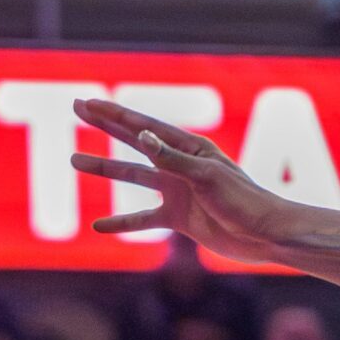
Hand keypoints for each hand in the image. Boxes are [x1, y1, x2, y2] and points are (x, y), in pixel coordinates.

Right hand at [76, 99, 288, 263]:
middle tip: (78, 108)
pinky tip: (99, 225)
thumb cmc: (243, 201)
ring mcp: (178, 191)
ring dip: (105, 169)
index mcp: (191, 148)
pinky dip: (122, 221)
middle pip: (134, 141)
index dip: (115, 114)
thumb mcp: (206, 177)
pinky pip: (143, 218)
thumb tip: (142, 136)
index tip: (88, 103)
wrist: (264, 236)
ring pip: (133, 177)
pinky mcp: (179, 217)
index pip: (145, 127)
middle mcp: (181, 165)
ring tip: (75, 160)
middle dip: (106, 125)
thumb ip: (173, 160)